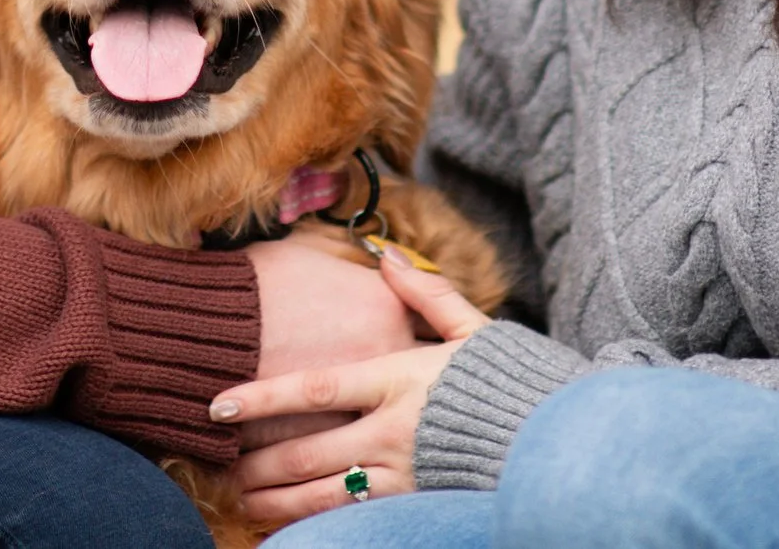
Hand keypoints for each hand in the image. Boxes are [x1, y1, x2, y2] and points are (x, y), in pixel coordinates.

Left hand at [215, 249, 489, 522]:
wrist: (559, 438)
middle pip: (308, 452)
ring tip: (244, 498)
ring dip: (278, 499)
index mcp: (399, 378)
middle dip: (258, 462)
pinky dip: (316, 520)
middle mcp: (394, 429)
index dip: (263, 398)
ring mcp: (404, 473)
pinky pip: (355, 517)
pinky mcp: (417, 503)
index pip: (316, 388)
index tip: (220, 405)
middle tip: (222, 464)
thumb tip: (387, 258)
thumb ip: (426, 294)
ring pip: (325, 493)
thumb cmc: (511, 379)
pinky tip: (290, 520)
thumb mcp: (472, 328)